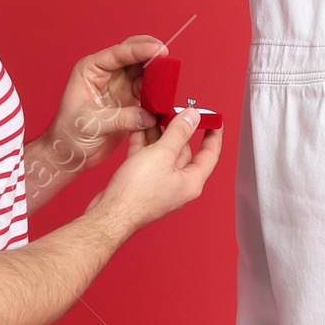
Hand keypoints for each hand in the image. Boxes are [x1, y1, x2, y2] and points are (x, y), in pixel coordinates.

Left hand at [31, 34, 162, 193]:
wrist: (70, 154)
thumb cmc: (69, 135)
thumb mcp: (92, 124)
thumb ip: (121, 118)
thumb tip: (148, 115)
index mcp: (91, 70)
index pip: (119, 53)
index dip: (140, 49)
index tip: (159, 49)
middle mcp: (106, 74)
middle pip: (134, 56)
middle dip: (152, 56)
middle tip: (169, 60)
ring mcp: (119, 87)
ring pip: (144, 73)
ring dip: (157, 76)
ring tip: (170, 81)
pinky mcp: (129, 102)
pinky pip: (148, 93)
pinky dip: (158, 95)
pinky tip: (165, 98)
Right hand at [95, 104, 222, 240]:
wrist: (110, 214)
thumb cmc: (137, 193)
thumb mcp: (162, 155)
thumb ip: (178, 133)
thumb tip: (193, 117)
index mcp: (191, 181)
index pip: (210, 154)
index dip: (213, 135)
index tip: (214, 120)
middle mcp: (178, 184)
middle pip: (184, 151)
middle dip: (178, 130)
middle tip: (172, 110)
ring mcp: (159, 184)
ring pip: (163, 153)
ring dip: (158, 134)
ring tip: (153, 114)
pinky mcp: (142, 183)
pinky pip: (147, 158)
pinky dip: (144, 143)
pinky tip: (138, 128)